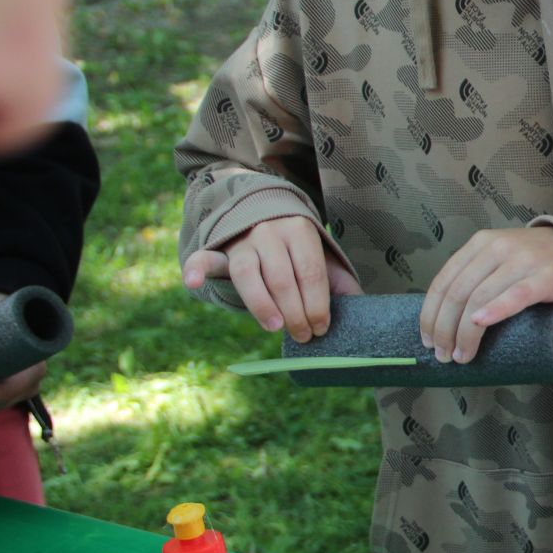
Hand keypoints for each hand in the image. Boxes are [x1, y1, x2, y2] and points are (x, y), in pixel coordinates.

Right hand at [182, 215, 359, 342]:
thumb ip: (339, 281)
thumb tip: (361, 308)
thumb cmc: (296, 249)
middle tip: (304, 336)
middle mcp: (270, 232)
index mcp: (300, 231)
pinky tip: (191, 283)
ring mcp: (242, 241)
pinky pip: (205, 259)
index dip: (317, 304)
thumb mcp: (321, 257)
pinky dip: (196, 269)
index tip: (321, 328)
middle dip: (295, 312)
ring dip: (262, 305)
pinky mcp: (220, 251)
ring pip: (249, 275)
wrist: (262, 216)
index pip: (311, 273)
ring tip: (275, 328)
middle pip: (283, 278)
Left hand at [419, 227, 552, 363]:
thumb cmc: (534, 262)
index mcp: (480, 244)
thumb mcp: (499, 258)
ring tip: (462, 355)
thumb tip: (442, 317)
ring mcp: (523, 261)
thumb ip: (475, 275)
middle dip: (445, 329)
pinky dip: (496, 310)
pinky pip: (517, 295)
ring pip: (481, 298)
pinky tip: (481, 324)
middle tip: (443, 355)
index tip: (427, 340)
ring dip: (466, 332)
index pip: (444, 281)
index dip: (430, 314)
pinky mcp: (547, 276)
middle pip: (458, 293)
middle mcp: (497, 248)